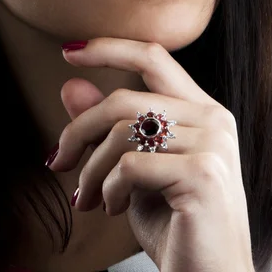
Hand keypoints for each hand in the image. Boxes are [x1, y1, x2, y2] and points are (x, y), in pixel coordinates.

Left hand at [47, 38, 254, 271]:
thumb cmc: (175, 224)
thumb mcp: (134, 168)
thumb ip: (108, 126)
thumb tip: (70, 86)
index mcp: (201, 110)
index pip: (153, 58)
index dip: (109, 48)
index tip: (69, 52)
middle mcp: (212, 119)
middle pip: (124, 100)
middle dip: (79, 130)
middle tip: (59, 161)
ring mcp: (212, 144)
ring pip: (122, 132)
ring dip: (91, 169)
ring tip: (87, 197)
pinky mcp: (202, 174)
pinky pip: (130, 165)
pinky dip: (108, 188)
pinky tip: (112, 208)